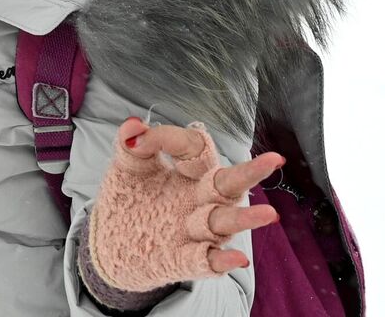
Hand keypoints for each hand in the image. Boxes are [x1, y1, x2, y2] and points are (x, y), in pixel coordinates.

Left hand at [85, 118, 283, 291]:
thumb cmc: (130, 200)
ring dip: (244, 219)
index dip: (171, 138)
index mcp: (190, 172)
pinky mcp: (181, 259)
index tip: (141, 140)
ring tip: (269, 214)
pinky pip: (205, 260)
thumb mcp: (128, 168)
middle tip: (275, 160)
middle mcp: (200, 200)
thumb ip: (132, 145)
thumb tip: (133, 124)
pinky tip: (237, 259)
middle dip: (250, 173)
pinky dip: (220, 260)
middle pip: (228, 184)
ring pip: (224, 222)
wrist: (109, 243)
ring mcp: (194, 231)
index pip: (195, 148)